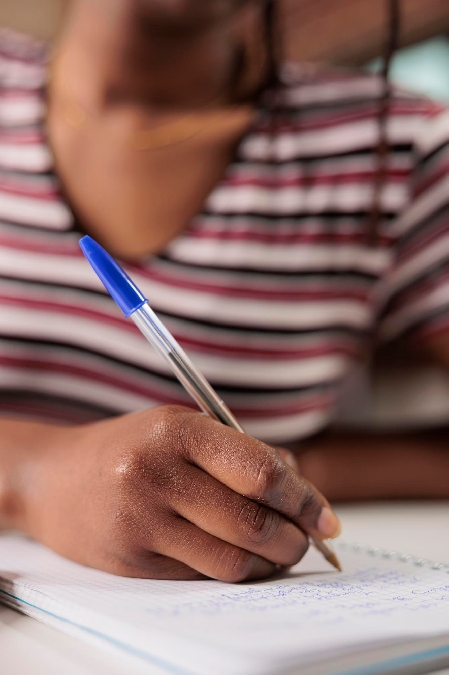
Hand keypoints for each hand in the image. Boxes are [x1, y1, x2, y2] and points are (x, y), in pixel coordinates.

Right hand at [20, 406, 339, 580]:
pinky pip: (201, 575)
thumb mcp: (182, 429)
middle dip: (294, 540)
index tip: (326, 519)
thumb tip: (302, 489)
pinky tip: (237, 559)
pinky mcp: (131, 561)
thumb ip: (242, 453)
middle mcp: (156, 474)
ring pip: (231, 560)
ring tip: (277, 553)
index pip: (260, 473)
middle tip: (306, 541)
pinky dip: (231, 571)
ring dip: (268, 564)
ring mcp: (141, 521)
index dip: (304, 499)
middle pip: (252, 523)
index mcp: (177, 431)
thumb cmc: (131, 448)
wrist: (53, 478)